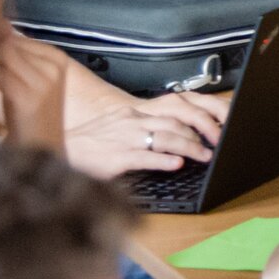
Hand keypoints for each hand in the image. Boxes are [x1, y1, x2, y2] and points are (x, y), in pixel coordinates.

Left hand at [0, 33, 68, 153]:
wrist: (40, 150)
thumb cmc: (29, 116)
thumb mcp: (29, 80)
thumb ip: (16, 55)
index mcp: (57, 59)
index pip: (17, 37)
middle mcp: (53, 66)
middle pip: (8, 42)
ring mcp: (43, 81)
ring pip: (2, 53)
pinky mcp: (28, 96)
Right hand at [61, 65, 228, 178]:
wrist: (62, 151)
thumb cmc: (91, 144)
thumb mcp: (119, 129)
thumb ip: (143, 131)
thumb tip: (174, 142)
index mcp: (134, 115)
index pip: (172, 115)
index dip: (195, 123)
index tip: (212, 129)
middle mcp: (132, 123)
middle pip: (174, 125)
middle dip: (198, 135)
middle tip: (216, 144)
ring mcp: (124, 140)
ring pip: (164, 138)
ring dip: (188, 147)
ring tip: (205, 155)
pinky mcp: (116, 158)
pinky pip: (144, 156)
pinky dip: (163, 159)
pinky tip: (177, 163)